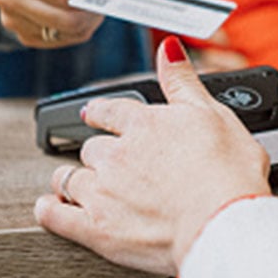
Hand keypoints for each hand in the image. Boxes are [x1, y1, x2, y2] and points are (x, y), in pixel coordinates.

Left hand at [33, 37, 272, 274]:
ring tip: (80, 186)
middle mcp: (117, 155)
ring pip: (69, 179)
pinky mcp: (96, 229)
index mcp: (143, 124)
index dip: (100, 114)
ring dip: (73, 180)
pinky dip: (50, 211)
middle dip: (98, 155)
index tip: (96, 116)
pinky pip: (56, 216)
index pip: (107, 112)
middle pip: (90, 149)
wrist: (223, 223)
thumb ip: (183, 80)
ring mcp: (102, 192)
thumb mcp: (214, 114)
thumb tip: (168, 47)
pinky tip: (50, 208)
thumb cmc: (228, 173)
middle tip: (109, 163)